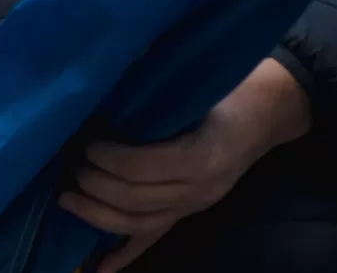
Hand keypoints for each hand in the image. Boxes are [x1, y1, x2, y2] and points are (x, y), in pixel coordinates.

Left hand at [61, 57, 312, 271]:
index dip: (110, 158)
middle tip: (71, 164)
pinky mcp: (191, 211)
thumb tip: (104, 81)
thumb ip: (155, 89)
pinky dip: (124, 254)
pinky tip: (98, 269)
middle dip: (96, 185)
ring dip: (98, 216)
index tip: (87, 142)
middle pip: (137, 200)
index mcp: (203, 154)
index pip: (145, 168)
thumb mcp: (198, 82)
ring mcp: (196, 205)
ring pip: (140, 224)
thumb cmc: (231, 85)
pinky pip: (154, 237)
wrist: (268, 109)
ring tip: (68, 198)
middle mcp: (201, 188)